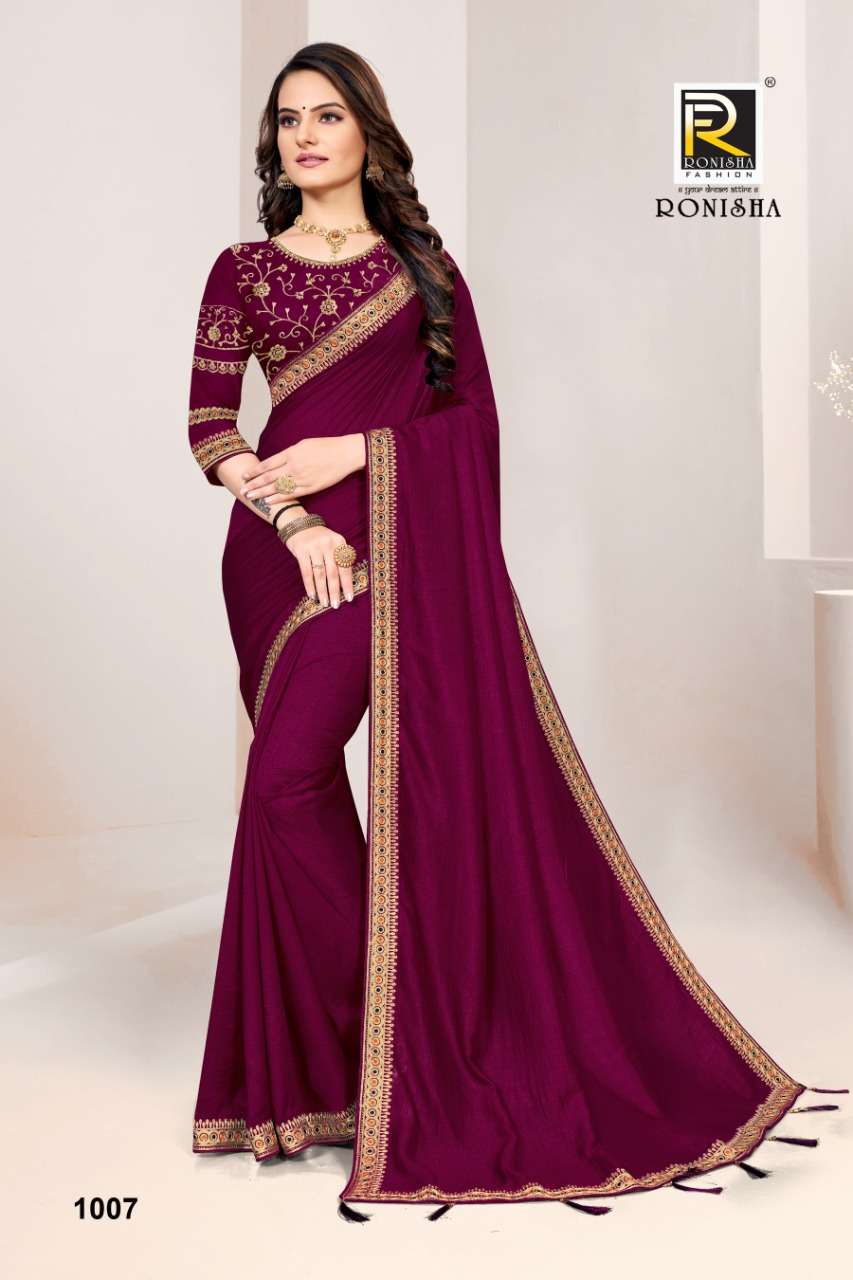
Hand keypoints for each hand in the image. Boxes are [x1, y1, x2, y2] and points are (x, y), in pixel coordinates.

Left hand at [239, 434, 364, 503]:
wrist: (345, 454)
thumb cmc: (326, 447)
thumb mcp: (304, 444)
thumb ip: (289, 453)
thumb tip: (278, 461)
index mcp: (291, 453)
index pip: (267, 464)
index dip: (255, 471)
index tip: (245, 476)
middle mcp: (293, 466)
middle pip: (268, 477)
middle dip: (254, 484)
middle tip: (242, 490)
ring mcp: (301, 478)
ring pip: (277, 487)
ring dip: (261, 492)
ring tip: (250, 496)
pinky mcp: (310, 487)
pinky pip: (291, 494)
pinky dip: (278, 498)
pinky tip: (268, 501)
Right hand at [279, 519, 355, 607]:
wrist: (299, 524)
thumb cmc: (319, 539)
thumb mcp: (333, 544)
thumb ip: (339, 559)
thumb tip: (345, 585)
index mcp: (340, 542)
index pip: (346, 567)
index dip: (347, 584)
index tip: (349, 598)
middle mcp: (328, 544)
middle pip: (333, 572)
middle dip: (335, 591)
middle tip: (336, 605)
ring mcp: (314, 547)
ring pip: (320, 574)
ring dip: (323, 591)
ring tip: (325, 603)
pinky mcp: (301, 550)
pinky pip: (307, 572)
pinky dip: (310, 585)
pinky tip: (312, 595)